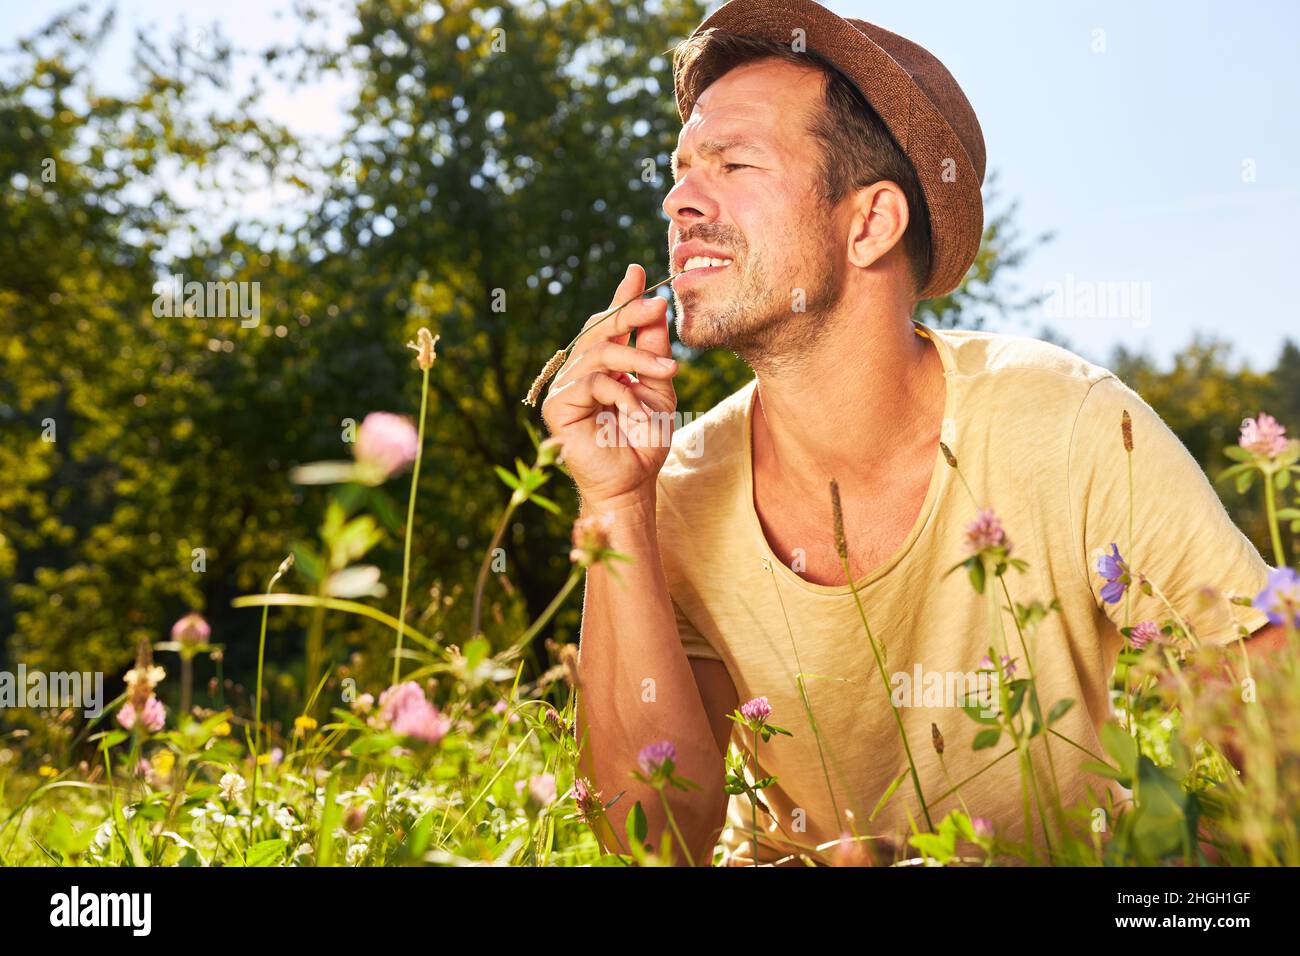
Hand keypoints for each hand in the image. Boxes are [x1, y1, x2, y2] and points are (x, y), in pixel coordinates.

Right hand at [540, 264, 677, 508]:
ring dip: (639, 361)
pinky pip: (593, 384)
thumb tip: (656, 307)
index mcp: (600, 364)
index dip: (622, 297)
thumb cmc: (644, 438)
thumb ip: (654, 350)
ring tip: (670, 374)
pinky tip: (638, 413)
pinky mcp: (558, 407)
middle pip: (599, 329)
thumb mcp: (659, 386)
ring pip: (600, 353)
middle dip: (630, 313)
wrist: (633, 482)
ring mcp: (565, 387)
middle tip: (659, 306)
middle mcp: (578, 371)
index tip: (638, 270)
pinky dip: (623, 395)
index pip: (609, 323)